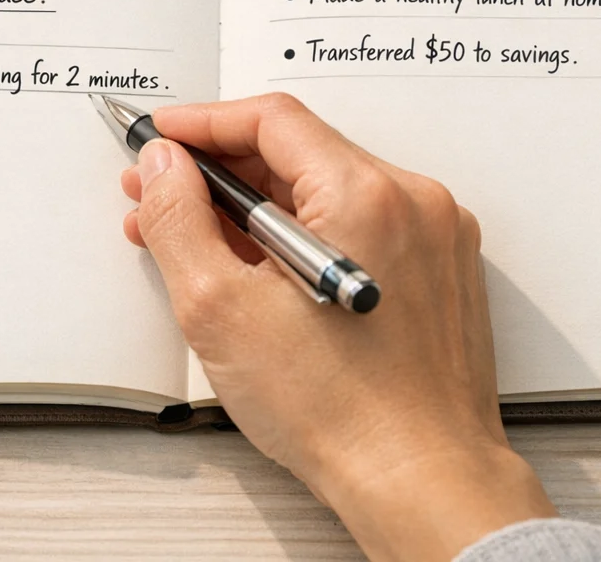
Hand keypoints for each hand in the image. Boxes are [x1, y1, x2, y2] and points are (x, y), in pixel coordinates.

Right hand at [120, 94, 554, 561]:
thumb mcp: (221, 308)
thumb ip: (179, 220)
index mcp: (366, 194)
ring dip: (259, 208)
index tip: (161, 138)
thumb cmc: (343, 412)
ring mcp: (435, 237)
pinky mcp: (439, 271)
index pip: (272, 120)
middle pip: (300, 154)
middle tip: (162, 197)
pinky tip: (262, 272)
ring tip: (201, 246)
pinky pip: (361, 227)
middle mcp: (413, 201)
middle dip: (221, 173)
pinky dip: (306, 235)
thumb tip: (162, 167)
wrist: (422, 481)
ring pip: (328, 193)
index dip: (203, 123)